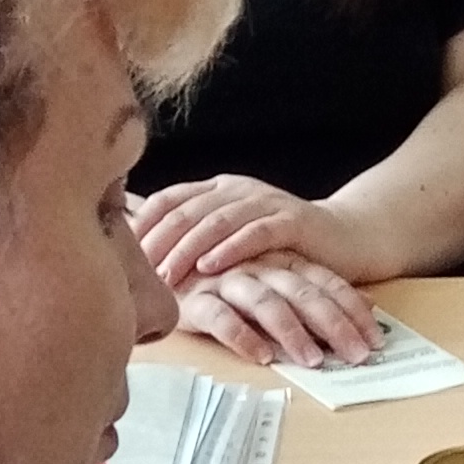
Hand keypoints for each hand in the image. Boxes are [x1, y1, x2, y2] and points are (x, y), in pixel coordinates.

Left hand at [133, 172, 374, 288]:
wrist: (347, 238)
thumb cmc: (282, 246)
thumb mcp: (233, 239)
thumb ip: (197, 241)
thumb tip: (145, 262)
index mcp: (217, 190)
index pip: (167, 200)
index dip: (141, 225)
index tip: (116, 253)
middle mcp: (237, 189)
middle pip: (185, 210)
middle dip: (157, 241)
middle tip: (134, 270)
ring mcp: (265, 202)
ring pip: (216, 221)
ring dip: (187, 249)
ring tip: (164, 274)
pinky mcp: (292, 221)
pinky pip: (255, 232)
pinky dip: (230, 248)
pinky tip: (209, 265)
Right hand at [168, 255, 376, 368]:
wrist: (158, 258)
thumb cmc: (224, 275)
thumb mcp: (273, 277)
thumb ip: (312, 290)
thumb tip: (367, 306)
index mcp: (280, 261)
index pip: (326, 282)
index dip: (353, 310)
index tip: (376, 339)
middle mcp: (258, 267)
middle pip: (303, 293)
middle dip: (334, 325)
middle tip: (357, 356)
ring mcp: (225, 281)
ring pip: (266, 304)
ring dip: (293, 333)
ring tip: (315, 361)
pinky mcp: (194, 299)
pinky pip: (221, 318)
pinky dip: (243, 336)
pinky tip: (262, 357)